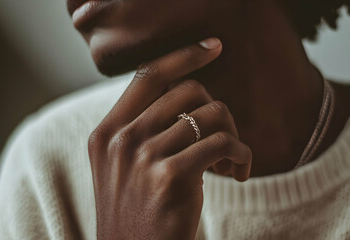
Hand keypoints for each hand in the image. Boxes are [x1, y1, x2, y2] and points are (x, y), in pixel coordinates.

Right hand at [88, 38, 251, 239]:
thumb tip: (188, 94)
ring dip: (232, 134)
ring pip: (211, 115)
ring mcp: (143, 157)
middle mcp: (121, 139)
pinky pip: (223, 144)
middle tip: (224, 134)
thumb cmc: (138, 212)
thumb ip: (144, 128)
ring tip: (230, 158)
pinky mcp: (170, 178)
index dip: (182, 55)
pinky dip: (242, 155)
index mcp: (107, 132)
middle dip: (217, 108)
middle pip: (188, 91)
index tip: (212, 47)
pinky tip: (239, 173)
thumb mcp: (125, 166)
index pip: (148, 74)